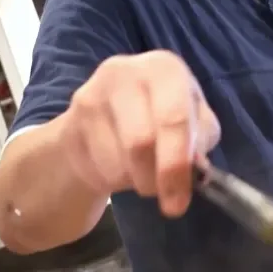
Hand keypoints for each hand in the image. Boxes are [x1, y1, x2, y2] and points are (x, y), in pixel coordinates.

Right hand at [59, 50, 220, 216]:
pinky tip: (119, 168)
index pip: (174, 118)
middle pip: (140, 142)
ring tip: (142, 173)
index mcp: (165, 68)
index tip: (179, 203)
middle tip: (165, 198)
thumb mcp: (195, 120)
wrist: (107, 112)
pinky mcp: (71, 123)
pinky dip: (112, 182)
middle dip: (155, 179)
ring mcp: (93, 96)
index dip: (177, 165)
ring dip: (134, 181)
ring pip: (115, 162)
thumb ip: (200, 140)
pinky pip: (95, 168)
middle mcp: (126, 73)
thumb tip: (195, 169)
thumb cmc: (162, 115)